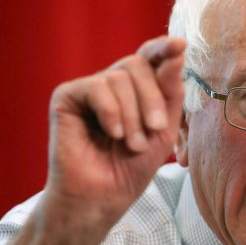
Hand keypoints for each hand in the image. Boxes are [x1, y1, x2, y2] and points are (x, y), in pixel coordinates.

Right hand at [43, 36, 185, 231]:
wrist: (101, 199)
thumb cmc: (131, 168)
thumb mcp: (164, 129)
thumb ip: (171, 91)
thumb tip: (177, 47)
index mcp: (135, 89)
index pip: (149, 57)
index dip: (163, 48)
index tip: (179, 45)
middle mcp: (111, 84)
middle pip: (138, 63)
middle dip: (152, 98)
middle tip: (156, 129)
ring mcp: (88, 89)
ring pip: (119, 76)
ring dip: (133, 115)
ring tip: (131, 144)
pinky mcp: (66, 97)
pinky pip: (97, 86)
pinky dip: (111, 112)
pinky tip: (112, 134)